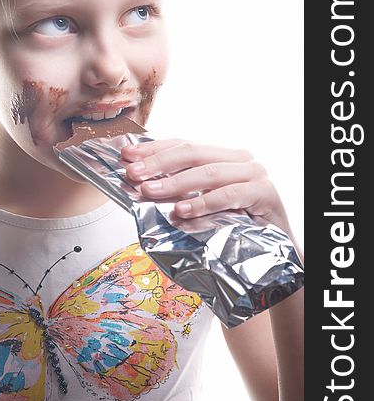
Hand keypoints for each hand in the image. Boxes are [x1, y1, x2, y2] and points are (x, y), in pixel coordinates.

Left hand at [122, 138, 291, 235]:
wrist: (274, 256)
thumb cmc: (234, 228)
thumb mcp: (202, 205)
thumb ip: (179, 192)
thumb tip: (140, 185)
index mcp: (222, 155)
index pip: (183, 144)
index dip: (154, 148)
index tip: (127, 155)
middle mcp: (238, 158)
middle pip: (192, 152)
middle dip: (158, 162)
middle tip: (133, 174)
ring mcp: (254, 173)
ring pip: (208, 172)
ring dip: (175, 183)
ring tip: (149, 191)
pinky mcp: (264, 193)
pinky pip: (229, 195)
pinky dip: (203, 203)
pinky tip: (181, 211)